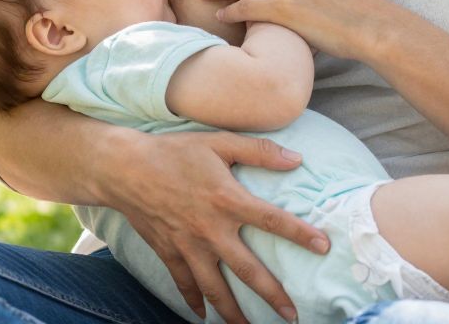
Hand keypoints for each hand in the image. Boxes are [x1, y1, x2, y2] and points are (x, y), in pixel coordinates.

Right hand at [103, 131, 328, 323]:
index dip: (300, 234)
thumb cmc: (173, 151)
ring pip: (216, 288)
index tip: (324, 247)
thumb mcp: (218, 141)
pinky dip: (193, 301)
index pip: (272, 220)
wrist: (124, 168)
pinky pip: (183, 283)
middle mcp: (211, 230)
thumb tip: (297, 159)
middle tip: (292, 316)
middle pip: (248, 270)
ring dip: (234, 313)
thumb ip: (258, 151)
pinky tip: (203, 315)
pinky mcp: (168, 252)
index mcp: (227, 200)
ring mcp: (188, 245)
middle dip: (273, 296)